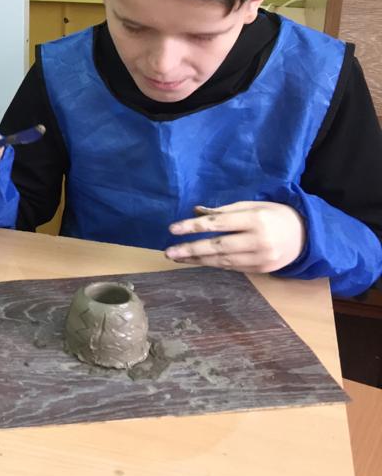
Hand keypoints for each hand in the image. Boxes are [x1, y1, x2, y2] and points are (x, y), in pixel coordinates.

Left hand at [165, 202, 305, 272]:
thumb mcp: (252, 205)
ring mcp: (261, 258)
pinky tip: (197, 261)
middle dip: (191, 249)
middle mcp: (258, 240)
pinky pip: (232, 267)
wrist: (306, 236)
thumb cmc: (274, 215)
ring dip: (197, 260)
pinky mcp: (261, 270)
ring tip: (177, 257)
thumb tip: (196, 212)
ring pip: (223, 261)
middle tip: (169, 252)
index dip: (193, 226)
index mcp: (255, 219)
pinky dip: (213, 264)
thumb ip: (224, 210)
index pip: (218, 223)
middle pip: (218, 246)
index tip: (172, 229)